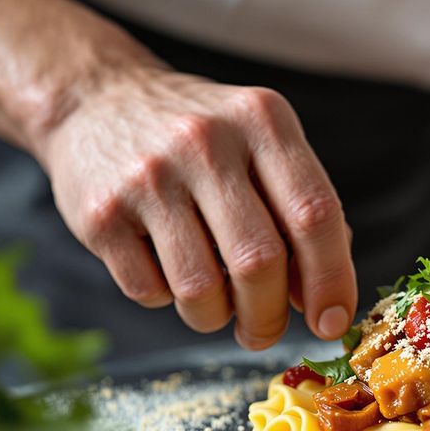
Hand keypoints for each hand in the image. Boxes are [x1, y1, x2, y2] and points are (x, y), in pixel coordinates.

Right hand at [37, 64, 356, 347]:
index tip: (332, 322)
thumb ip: (301, 206)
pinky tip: (165, 269)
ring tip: (212, 304)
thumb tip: (326, 296)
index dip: (332, 279)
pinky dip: (165, 299)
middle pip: (260, 261)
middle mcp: (206, 141)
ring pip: (201, 289)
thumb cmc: (202, 138)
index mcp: (262, 120)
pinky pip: (149, 291)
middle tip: (265, 332)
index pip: (314, 213)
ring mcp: (149, 176)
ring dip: (215, 316)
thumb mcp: (262, 142)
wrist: (97, 99)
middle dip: (270, 316)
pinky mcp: (101, 212)